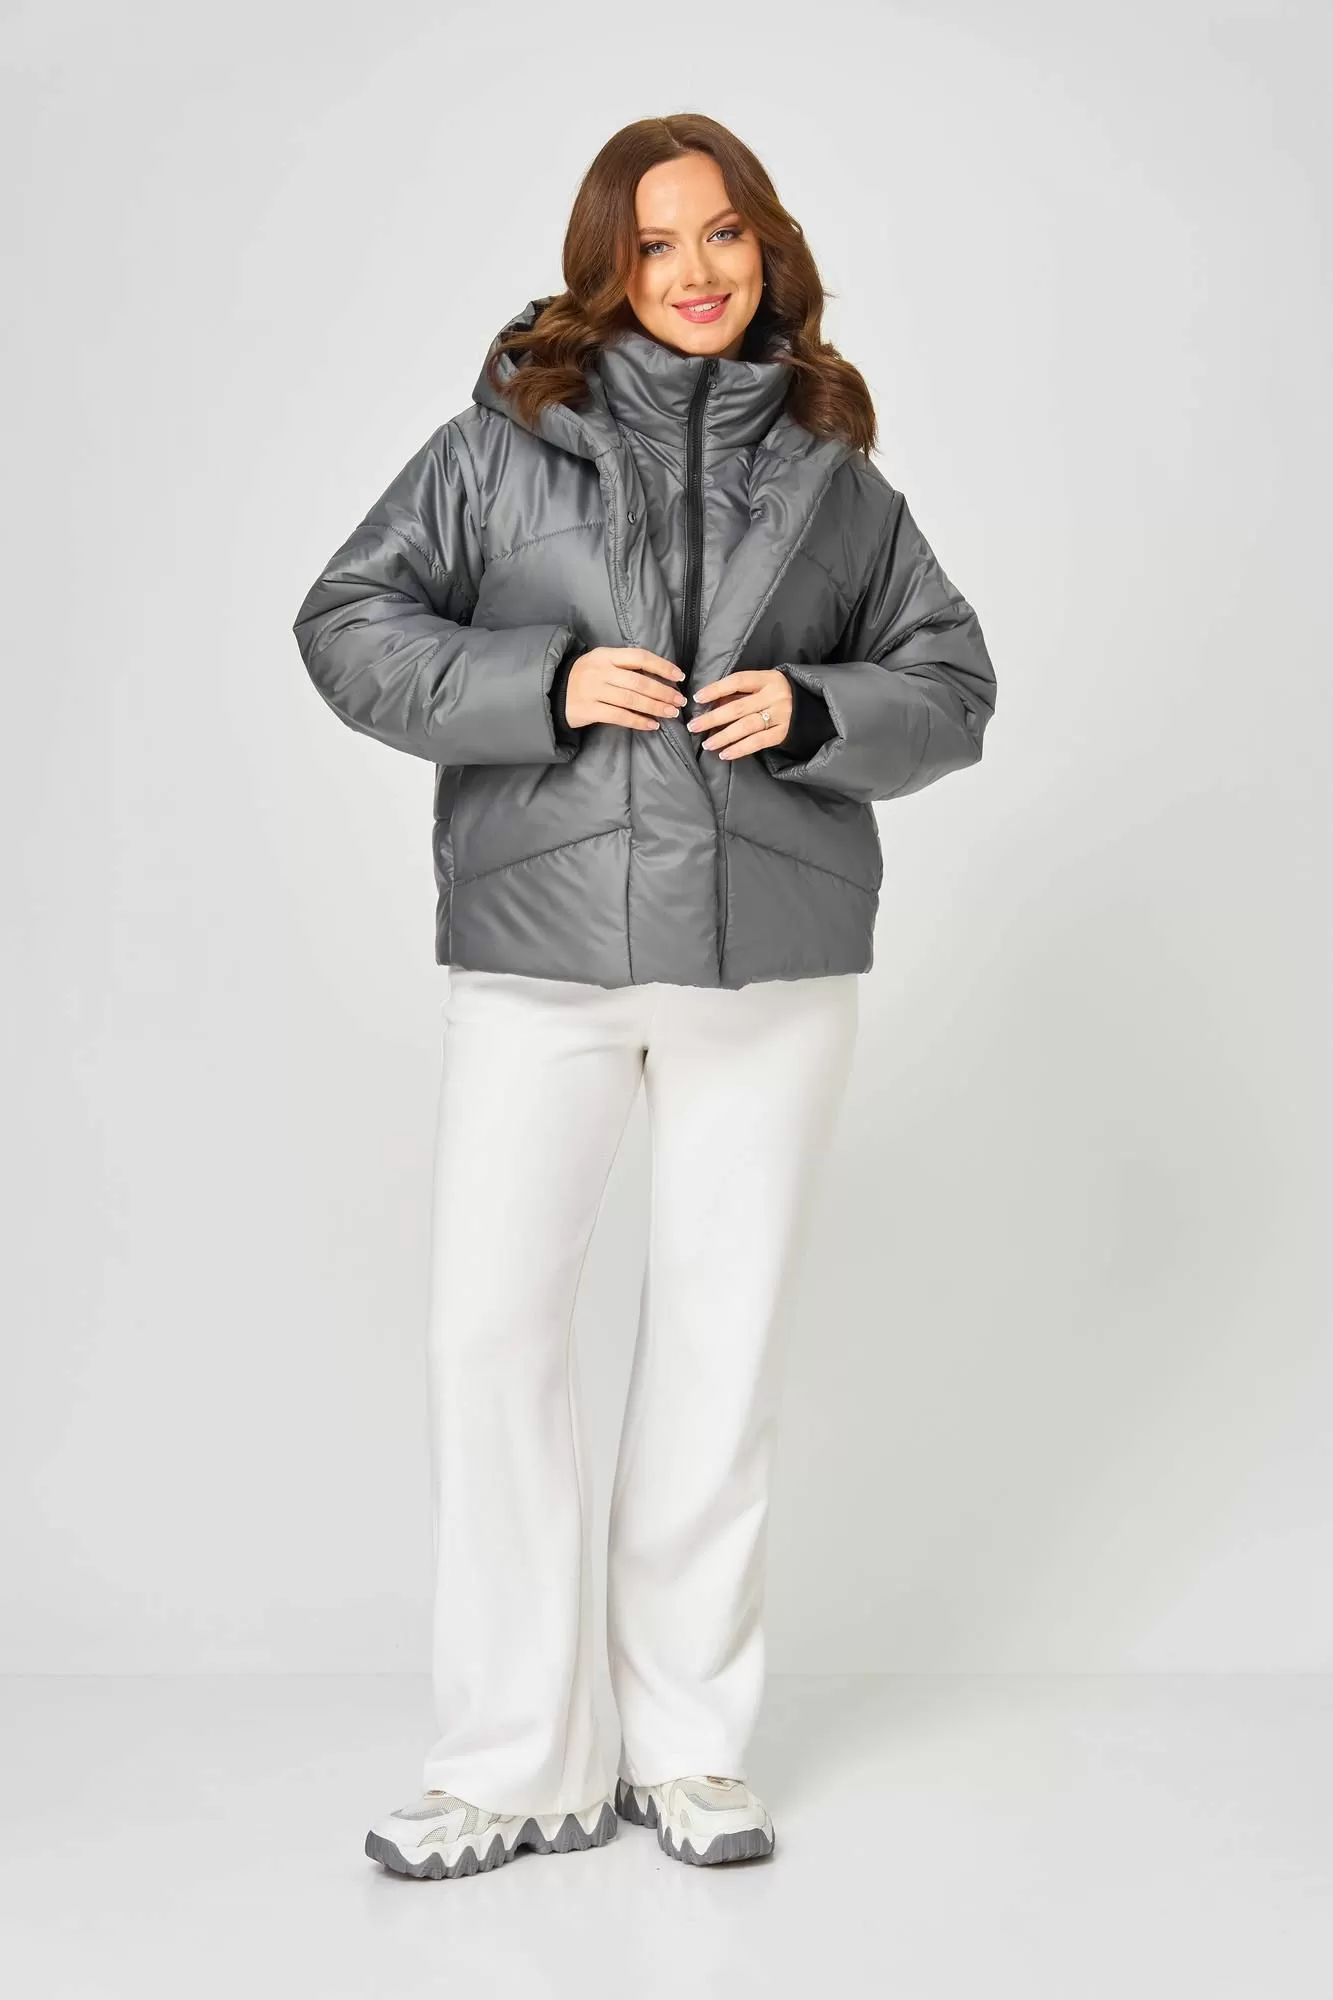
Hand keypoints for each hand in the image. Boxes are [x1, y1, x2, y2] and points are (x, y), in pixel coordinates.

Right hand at [564, 647, 686, 730]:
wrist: (553, 692)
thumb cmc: (585, 677)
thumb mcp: (601, 662)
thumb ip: (624, 666)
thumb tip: (659, 677)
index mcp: (606, 655)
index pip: (640, 657)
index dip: (662, 666)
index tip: (679, 676)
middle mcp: (600, 671)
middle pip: (639, 681)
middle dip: (663, 692)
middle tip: (679, 701)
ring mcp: (593, 690)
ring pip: (631, 699)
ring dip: (655, 707)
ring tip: (670, 714)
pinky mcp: (589, 710)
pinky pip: (619, 716)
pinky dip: (638, 721)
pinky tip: (651, 725)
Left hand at [686, 669, 793, 758]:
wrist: (810, 706)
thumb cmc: (777, 694)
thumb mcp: (762, 685)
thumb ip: (740, 693)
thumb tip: (711, 704)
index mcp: (768, 678)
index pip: (738, 682)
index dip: (716, 689)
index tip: (697, 698)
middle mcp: (775, 696)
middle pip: (738, 708)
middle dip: (713, 718)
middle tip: (694, 726)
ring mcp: (781, 715)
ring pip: (746, 727)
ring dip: (723, 736)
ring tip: (707, 743)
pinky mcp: (783, 733)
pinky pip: (758, 743)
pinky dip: (740, 749)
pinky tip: (725, 753)